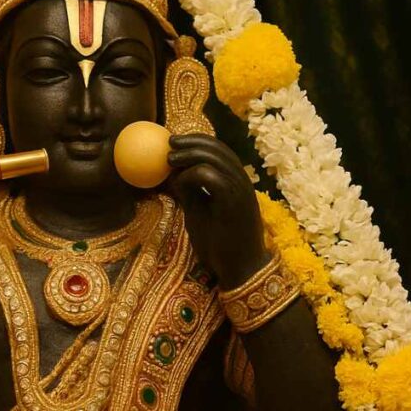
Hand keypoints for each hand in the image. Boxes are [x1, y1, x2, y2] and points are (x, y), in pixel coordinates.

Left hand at [167, 134, 269, 289]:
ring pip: (214, 158)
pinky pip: (211, 176)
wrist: (239, 270)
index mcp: (235, 181)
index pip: (219, 150)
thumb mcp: (199, 212)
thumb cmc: (219, 244)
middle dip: (191, 141)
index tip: (174, 142)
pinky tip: (180, 185)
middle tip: (170, 143)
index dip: (197, 141)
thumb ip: (190, 192)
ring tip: (169, 159)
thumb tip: (173, 174)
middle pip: (217, 148)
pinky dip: (191, 175)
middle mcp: (241, 181)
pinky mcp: (234, 201)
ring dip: (188, 154)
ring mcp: (240, 190)